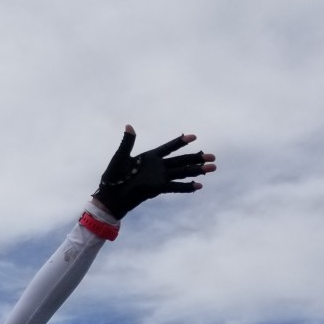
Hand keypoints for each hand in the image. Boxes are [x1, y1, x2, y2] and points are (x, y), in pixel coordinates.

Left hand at [91, 126, 215, 218]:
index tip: (194, 136)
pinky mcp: (157, 188)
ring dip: (197, 170)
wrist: (110, 196)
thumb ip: (127, 143)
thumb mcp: (120, 158)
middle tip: (213, 156)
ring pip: (182, 172)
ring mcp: (159, 178)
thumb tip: (129, 126)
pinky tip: (199, 186)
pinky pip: (175, 187)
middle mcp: (157, 167)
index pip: (168, 147)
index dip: (180, 142)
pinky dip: (186, 187)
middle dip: (197, 158)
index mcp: (149, 157)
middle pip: (181, 160)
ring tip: (213, 168)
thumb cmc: (112, 177)